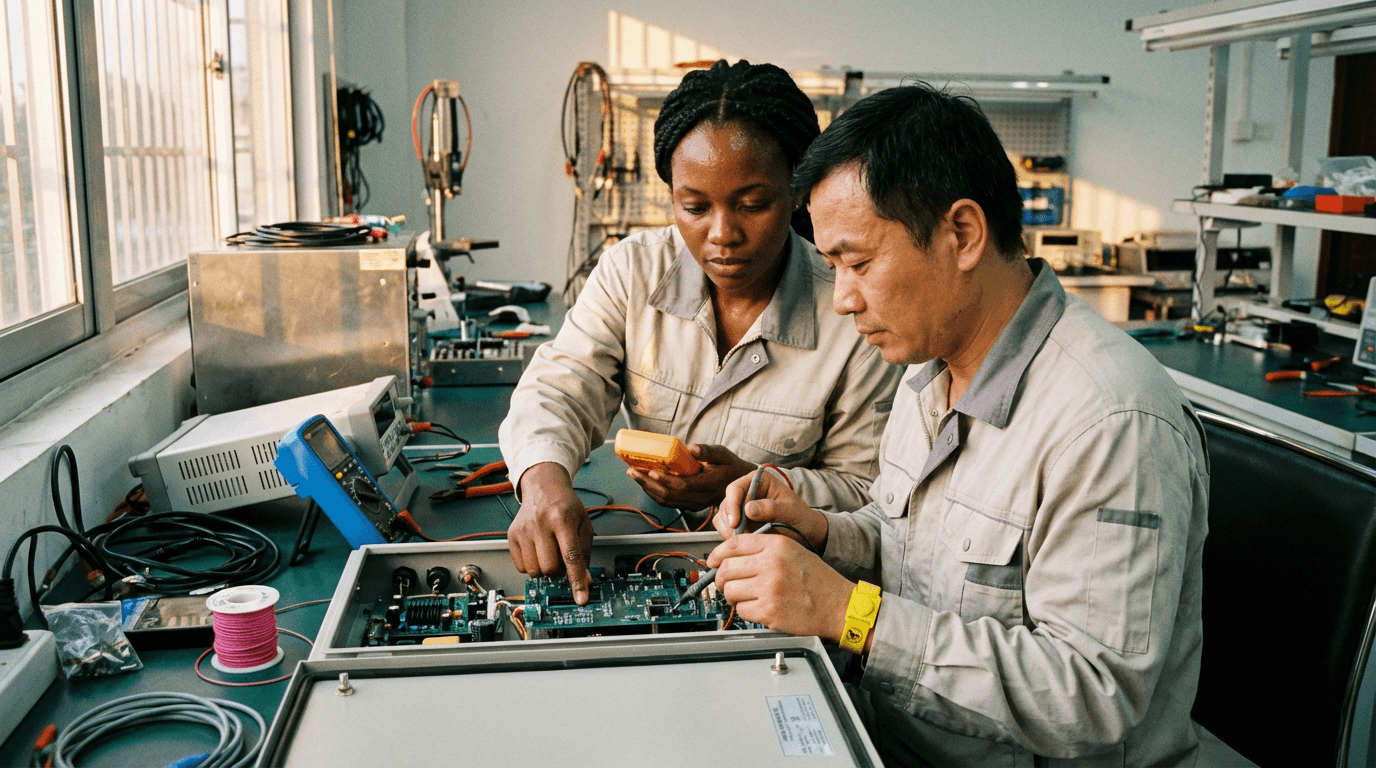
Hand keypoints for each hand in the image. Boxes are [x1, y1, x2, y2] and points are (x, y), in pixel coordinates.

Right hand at [507, 463, 593, 603]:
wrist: (543, 487)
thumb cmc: (565, 506)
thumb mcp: (583, 525)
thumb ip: (585, 553)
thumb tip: (584, 581)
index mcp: (563, 518)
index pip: (571, 556)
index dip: (577, 580)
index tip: (580, 598)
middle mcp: (540, 523)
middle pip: (550, 568)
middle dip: (559, 571)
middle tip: (562, 559)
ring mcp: (523, 530)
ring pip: (534, 571)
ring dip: (545, 569)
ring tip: (549, 553)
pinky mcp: (511, 536)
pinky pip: (521, 567)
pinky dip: (531, 565)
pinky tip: (537, 551)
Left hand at [627, 443, 753, 509]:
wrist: (740, 486)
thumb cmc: (731, 467)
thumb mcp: (724, 454)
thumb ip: (708, 451)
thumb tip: (691, 448)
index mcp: (709, 484)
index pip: (683, 486)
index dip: (665, 480)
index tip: (651, 471)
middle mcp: (700, 498)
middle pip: (670, 495)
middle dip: (648, 484)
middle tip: (633, 471)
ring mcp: (695, 504)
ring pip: (667, 501)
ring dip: (648, 489)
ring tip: (634, 475)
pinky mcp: (690, 505)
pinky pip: (669, 502)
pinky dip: (654, 493)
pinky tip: (645, 483)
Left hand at [707, 533, 853, 640]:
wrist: (839, 606)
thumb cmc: (819, 581)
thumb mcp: (793, 551)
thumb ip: (764, 549)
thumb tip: (731, 557)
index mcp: (777, 545)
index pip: (733, 543)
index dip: (717, 553)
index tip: (712, 561)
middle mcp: (771, 564)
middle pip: (726, 568)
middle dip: (721, 578)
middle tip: (727, 584)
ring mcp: (769, 588)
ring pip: (730, 590)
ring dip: (734, 596)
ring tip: (748, 597)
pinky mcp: (769, 611)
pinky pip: (741, 609)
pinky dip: (747, 611)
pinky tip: (761, 608)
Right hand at [714, 467, 827, 551]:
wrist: (805, 533)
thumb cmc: (800, 519)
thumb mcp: (790, 512)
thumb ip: (771, 509)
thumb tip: (749, 509)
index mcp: (758, 480)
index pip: (735, 488)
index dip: (732, 506)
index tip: (735, 523)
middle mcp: (746, 491)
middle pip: (726, 505)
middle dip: (732, 523)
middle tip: (744, 537)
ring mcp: (740, 507)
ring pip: (722, 518)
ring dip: (731, 532)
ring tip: (750, 539)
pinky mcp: (737, 521)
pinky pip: (725, 529)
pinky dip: (732, 537)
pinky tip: (747, 542)